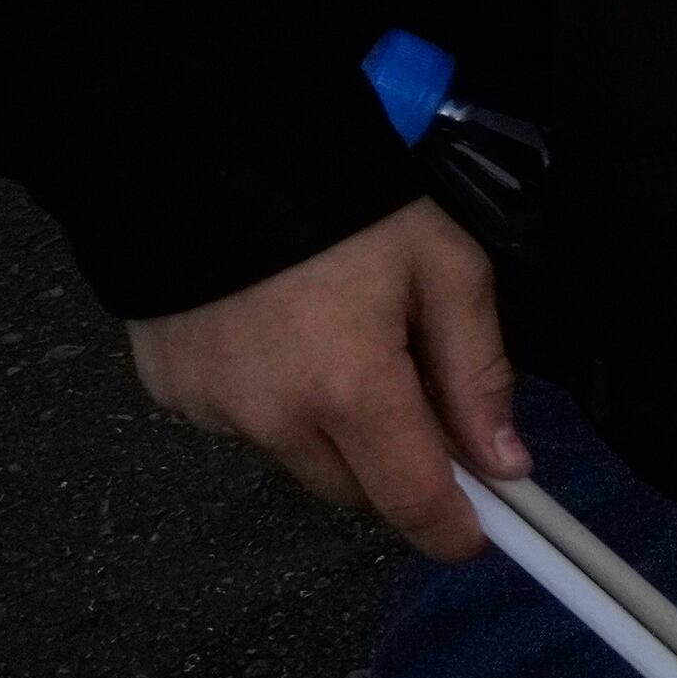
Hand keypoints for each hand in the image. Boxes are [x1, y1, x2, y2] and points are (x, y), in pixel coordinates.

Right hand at [125, 198, 533, 561]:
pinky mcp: (169, 392)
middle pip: (355, 492)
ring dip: (327, 434)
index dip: (451, 530)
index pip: (411, 502)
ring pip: (296, 460)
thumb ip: (477, 371)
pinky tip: (269, 336)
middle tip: (410, 401)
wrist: (196, 143)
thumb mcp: (442, 266)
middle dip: (391, 468)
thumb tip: (506, 465)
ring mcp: (212, 410)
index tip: (476, 534)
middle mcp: (276, 419)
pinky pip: (240, 426)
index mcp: (351, 390)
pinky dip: (266, 403)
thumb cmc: (341, 201)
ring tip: (331, 346)